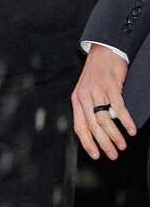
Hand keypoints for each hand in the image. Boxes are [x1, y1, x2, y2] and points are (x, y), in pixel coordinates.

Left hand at [71, 44, 135, 160]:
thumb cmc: (95, 73)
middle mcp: (84, 98)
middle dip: (103, 143)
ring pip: (105, 120)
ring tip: (122, 145)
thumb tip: (94, 129)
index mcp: (76, 100)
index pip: (79, 127)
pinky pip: (118, 108)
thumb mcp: (84, 90)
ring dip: (115, 135)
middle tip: (112, 155)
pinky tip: (131, 130)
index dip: (87, 143)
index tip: (95, 155)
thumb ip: (87, 108)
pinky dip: (125, 121)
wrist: (103, 51)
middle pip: (93, 127)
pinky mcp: (111, 87)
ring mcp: (98, 92)